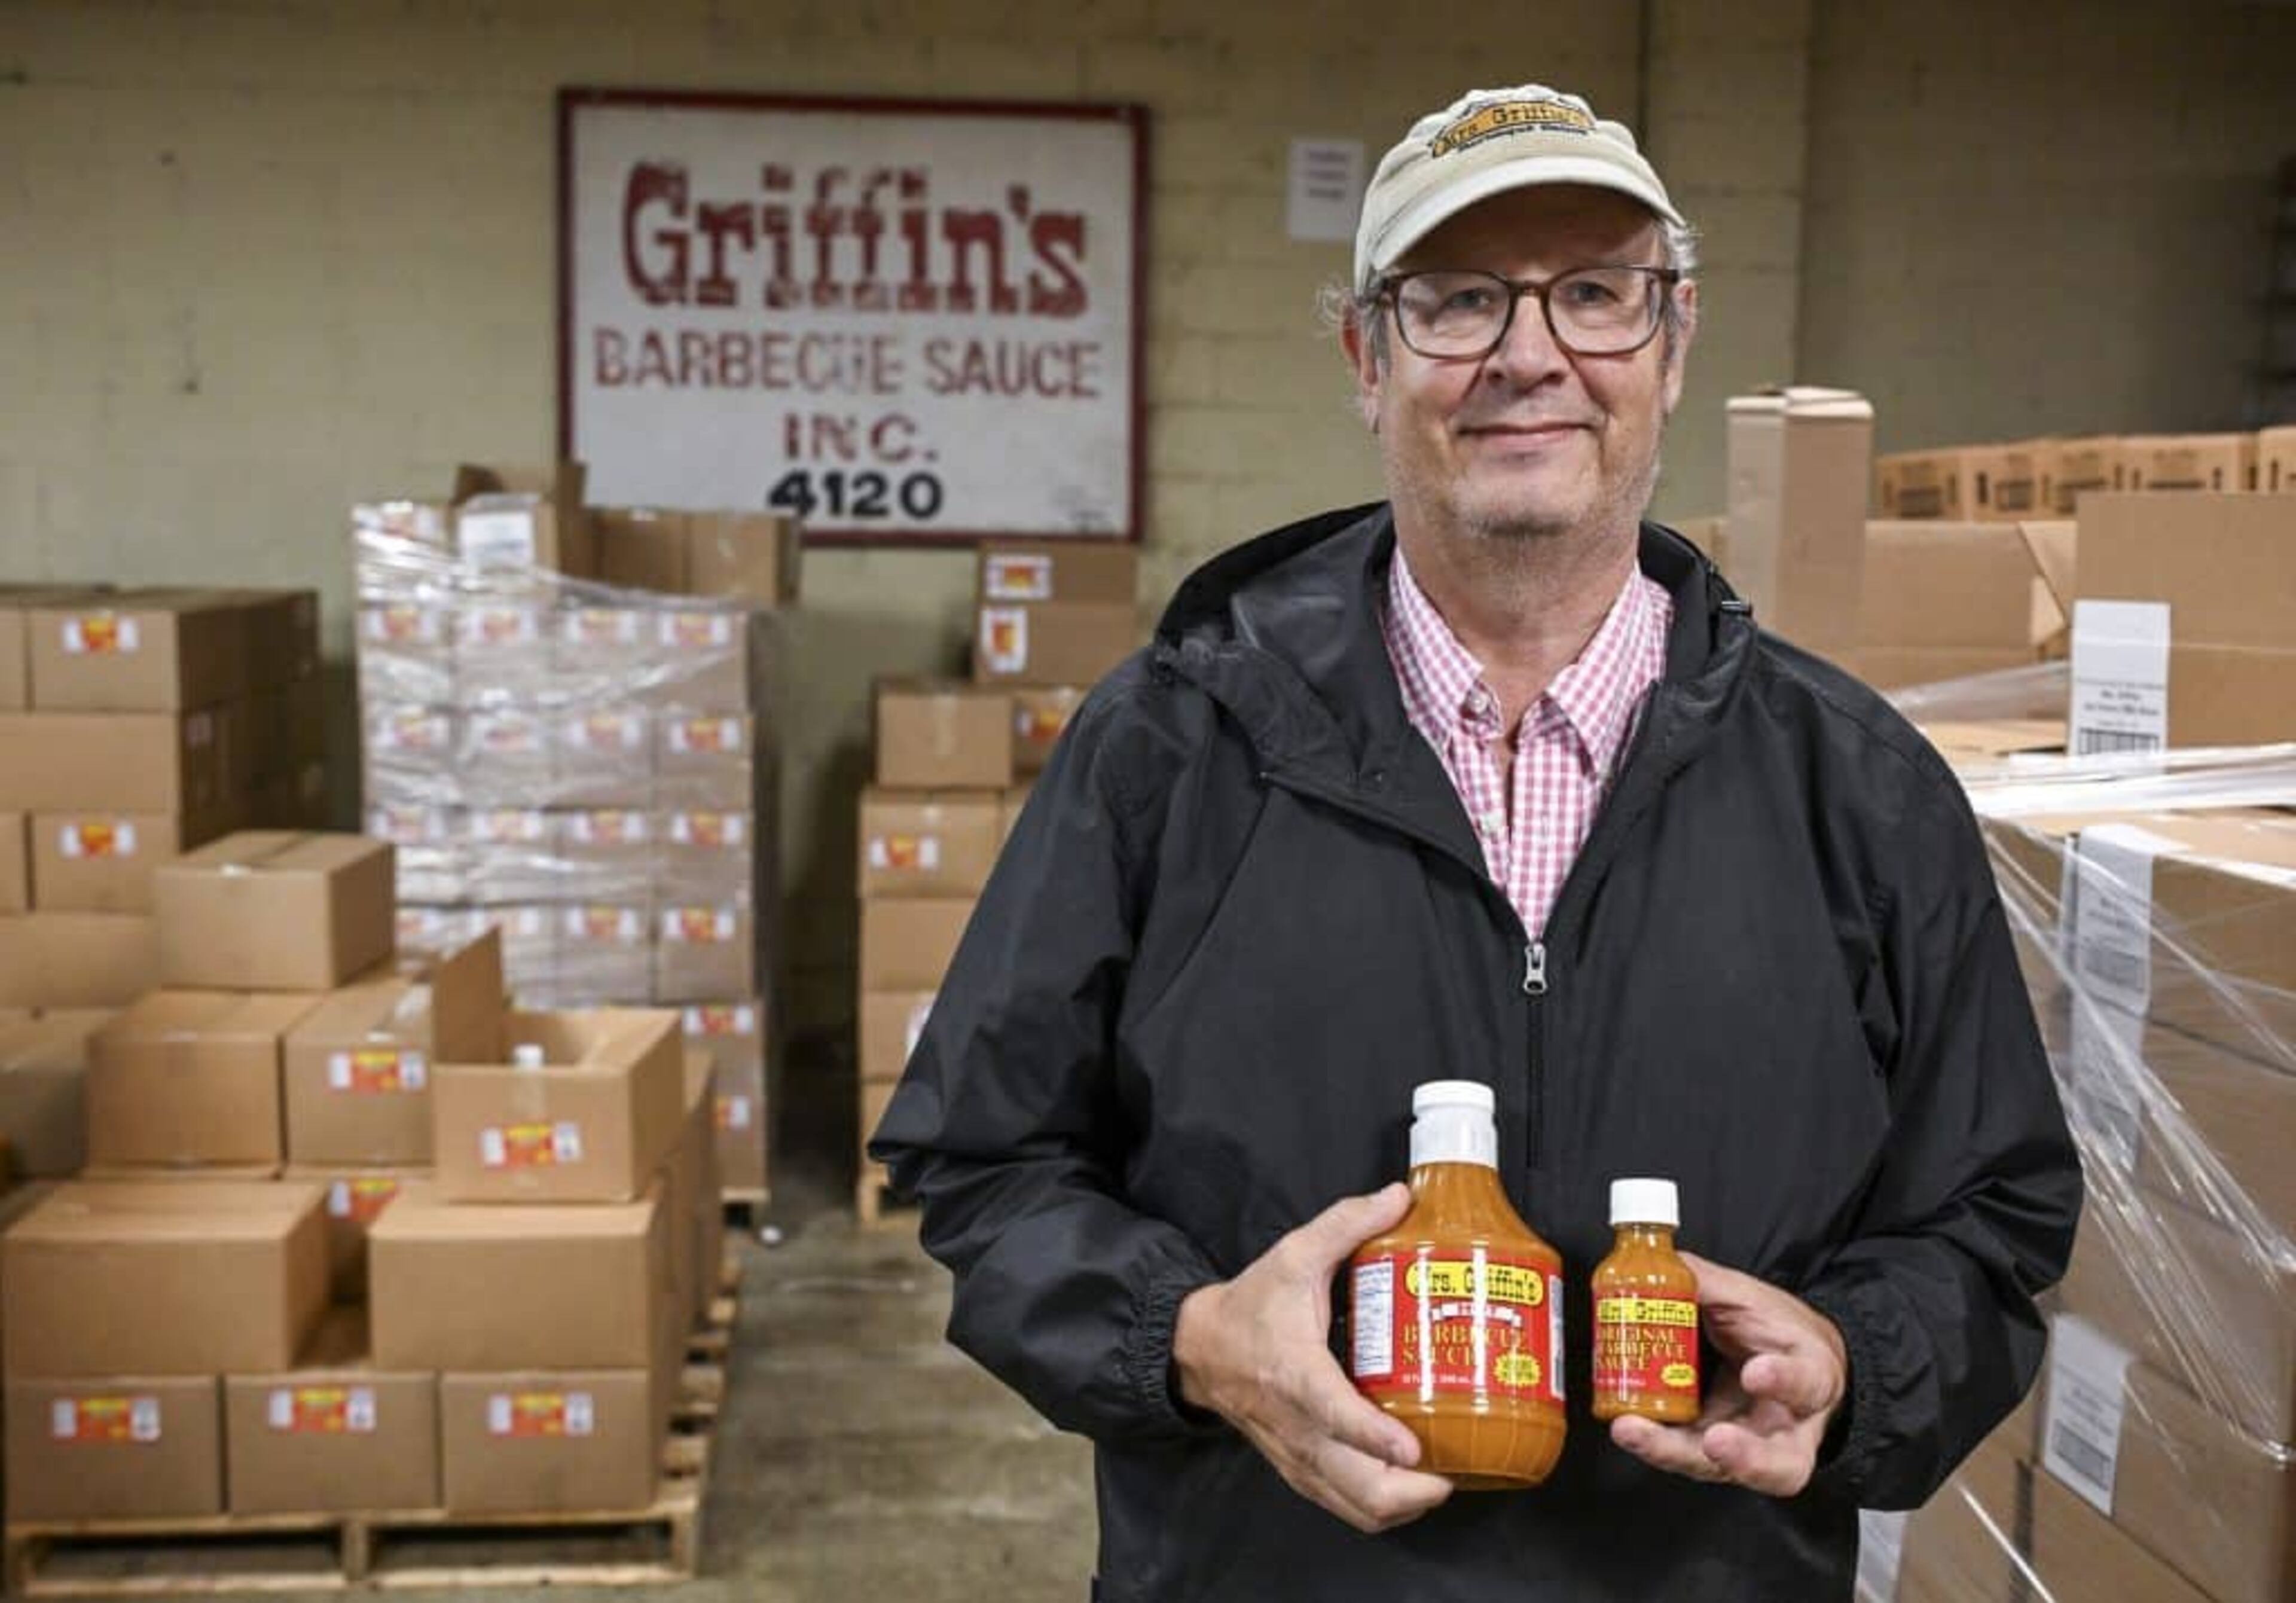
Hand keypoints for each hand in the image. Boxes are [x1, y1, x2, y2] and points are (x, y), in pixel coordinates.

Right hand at [1172, 1182, 1454, 1533]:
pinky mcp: (1300, 1470)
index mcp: (1294, 1372)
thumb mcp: (1293, 1254)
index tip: (1412, 1447)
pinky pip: (1344, 1506)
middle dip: (1408, 1491)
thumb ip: (1346, 1224)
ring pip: (1354, 1507)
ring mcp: (1298, 1455)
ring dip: (1402, 1506)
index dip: (1374, 1435)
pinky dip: (1381, 1508)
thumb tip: (1401, 1196)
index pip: (1334, 1413)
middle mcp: (1297, 1426)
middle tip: (1451, 1471)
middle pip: (1355, 1484)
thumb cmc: (1251, 1305)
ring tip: (1442, 1482)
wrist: (1200, 1349)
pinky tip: (1411, 1486)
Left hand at [1609, 1252, 1847, 1496]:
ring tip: (1635, 1431)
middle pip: (1777, 1461)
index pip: (1806, 1382)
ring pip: (1723, 1469)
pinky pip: (1686, 1455)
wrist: (1782, 1363)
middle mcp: (1787, 1428)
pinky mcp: (1714, 1455)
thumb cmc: (1774, 1334)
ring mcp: (1749, 1449)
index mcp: (1810, 1378)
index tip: (1755, 1372)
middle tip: (1714, 1442)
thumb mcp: (1751, 1301)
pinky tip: (1626, 1426)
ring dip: (1674, 1453)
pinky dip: (1654, 1444)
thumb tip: (1661, 1262)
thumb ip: (1710, 1285)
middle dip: (1744, 1456)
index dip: (1783, 1380)